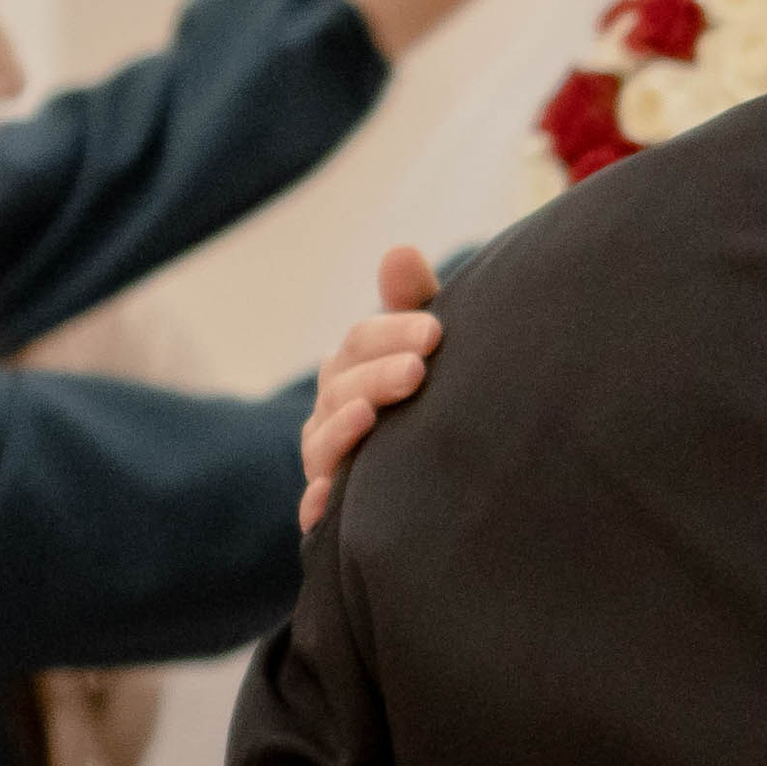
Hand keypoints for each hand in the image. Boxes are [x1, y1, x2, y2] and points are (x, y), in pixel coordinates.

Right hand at [300, 246, 440, 533]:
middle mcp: (334, 412)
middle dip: (377, 376)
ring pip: (322, 443)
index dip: (392, 332)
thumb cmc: (437, 399)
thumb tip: (399, 251)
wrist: (452, 486)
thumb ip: (415, 304)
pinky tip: (327, 501)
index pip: (361, 342)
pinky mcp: (332, 514)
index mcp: (355, 368)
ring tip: (369, 417)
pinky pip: (314, 512)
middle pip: (341, 387)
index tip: (435, 332)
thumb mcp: (430, 349)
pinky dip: (316, 505)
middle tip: (418, 372)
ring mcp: (328, 463)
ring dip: (341, 429)